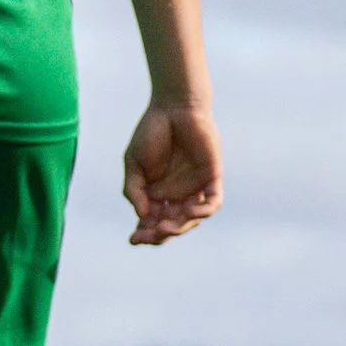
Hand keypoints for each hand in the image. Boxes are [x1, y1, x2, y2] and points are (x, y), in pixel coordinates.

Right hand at [123, 102, 222, 247]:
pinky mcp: (211, 177)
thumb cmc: (152, 132)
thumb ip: (134, 190)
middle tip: (148, 235)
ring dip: (179, 227)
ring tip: (164, 227)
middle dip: (159, 234)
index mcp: (158, 194)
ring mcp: (195, 187)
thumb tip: (142, 217)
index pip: (153, 222)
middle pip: (171, 225)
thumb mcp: (133, 164)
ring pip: (191, 219)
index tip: (133, 239)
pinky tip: (189, 212)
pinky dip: (203, 211)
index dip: (144, 234)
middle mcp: (177, 195)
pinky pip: (212, 202)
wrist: (173, 107)